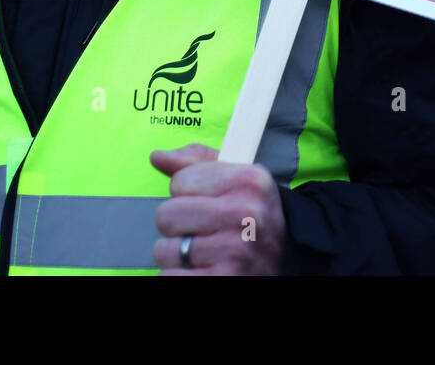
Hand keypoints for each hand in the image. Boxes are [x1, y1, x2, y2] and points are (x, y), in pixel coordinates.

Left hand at [150, 143, 285, 274]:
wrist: (276, 269)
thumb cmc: (250, 225)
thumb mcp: (237, 185)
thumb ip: (197, 165)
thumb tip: (158, 156)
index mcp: (251, 180)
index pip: (180, 181)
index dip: (189, 196)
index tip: (212, 207)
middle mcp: (246, 213)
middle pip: (167, 214)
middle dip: (179, 227)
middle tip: (206, 235)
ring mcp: (235, 250)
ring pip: (164, 249)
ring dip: (178, 257)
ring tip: (206, 256)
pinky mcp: (222, 279)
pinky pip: (168, 276)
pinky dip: (178, 277)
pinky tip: (203, 273)